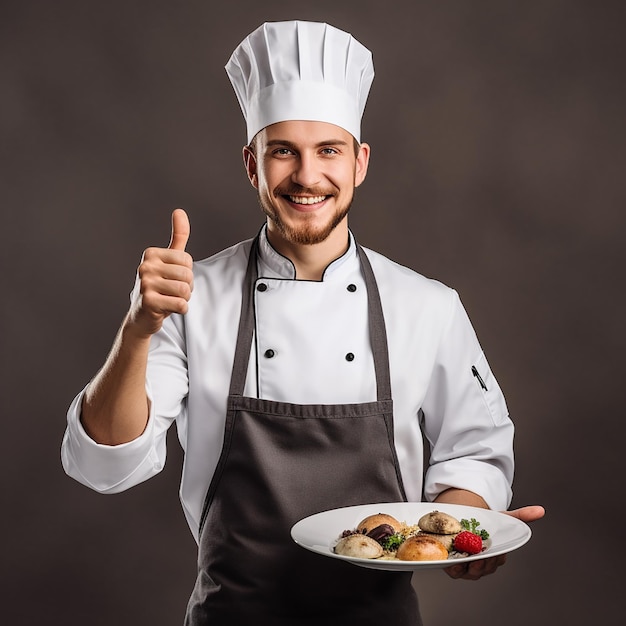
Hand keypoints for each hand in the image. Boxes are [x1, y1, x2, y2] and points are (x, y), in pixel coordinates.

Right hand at [128, 208, 193, 336]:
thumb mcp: (169, 261)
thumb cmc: (159, 287)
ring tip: (169, 300)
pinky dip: (180, 310)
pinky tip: (167, 309)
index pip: (188, 261)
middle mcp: (145, 266)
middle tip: (171, 292)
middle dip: (186, 288)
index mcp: (151, 254)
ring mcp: (145, 284)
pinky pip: (181, 305)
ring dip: (183, 299)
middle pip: (188, 275)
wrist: (141, 317)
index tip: (172, 279)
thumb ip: (178, 237)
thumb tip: (179, 211)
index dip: (186, 274)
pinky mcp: (149, 302)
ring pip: (185, 290)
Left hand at [445, 505, 544, 580]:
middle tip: (478, 556)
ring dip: (466, 567)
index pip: (496, 560)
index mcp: (495, 556)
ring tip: (464, 559)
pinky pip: (453, 570)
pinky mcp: (453, 565)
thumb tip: (541, 510)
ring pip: (468, 572)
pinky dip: (452, 567)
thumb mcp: (502, 518)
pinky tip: (451, 561)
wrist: (464, 523)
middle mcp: (483, 564)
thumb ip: (521, 516)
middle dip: (481, 563)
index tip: (492, 553)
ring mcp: (468, 566)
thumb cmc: (486, 525)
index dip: (494, 558)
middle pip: (483, 568)